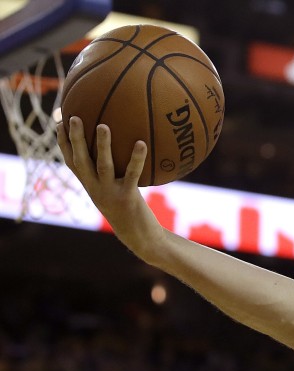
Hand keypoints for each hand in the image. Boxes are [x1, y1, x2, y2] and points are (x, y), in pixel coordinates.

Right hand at [57, 117, 164, 258]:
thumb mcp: (118, 193)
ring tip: (103, 125)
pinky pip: (132, 174)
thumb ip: (114, 175)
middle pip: (80, 161)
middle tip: (73, 117)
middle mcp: (95, 189)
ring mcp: (110, 194)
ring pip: (102, 166)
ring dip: (102, 145)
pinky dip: (136, 159)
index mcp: (90, 186)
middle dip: (74, 139)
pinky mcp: (128, 198)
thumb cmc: (131, 212)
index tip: (59, 122)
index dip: (63, 144)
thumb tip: (122, 148)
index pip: (71, 163)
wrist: (140, 238)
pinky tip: (141, 143)